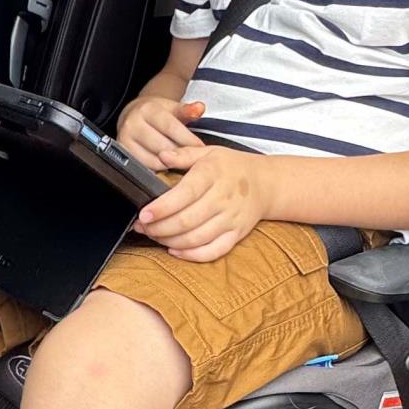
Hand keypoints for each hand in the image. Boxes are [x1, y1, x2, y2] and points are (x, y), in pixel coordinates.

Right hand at [118, 94, 207, 169]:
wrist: (134, 115)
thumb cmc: (157, 114)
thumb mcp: (173, 108)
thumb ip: (188, 110)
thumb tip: (199, 108)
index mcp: (148, 110)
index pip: (171, 127)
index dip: (187, 140)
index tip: (200, 148)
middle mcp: (133, 124)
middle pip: (162, 146)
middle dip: (180, 154)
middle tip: (193, 159)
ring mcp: (125, 140)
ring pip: (154, 160)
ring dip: (170, 164)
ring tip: (180, 161)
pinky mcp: (123, 154)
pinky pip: (145, 167)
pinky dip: (159, 169)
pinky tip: (167, 165)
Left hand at [135, 145, 271, 261]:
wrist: (266, 183)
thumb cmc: (233, 167)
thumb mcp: (209, 152)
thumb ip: (183, 154)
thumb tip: (161, 155)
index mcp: (213, 175)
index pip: (185, 194)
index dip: (162, 207)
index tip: (144, 215)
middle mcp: (223, 198)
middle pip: (187, 221)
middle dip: (159, 228)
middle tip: (142, 227)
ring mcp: (231, 219)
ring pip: (196, 239)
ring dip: (170, 242)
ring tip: (154, 236)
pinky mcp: (236, 235)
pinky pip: (213, 251)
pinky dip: (192, 255)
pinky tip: (175, 250)